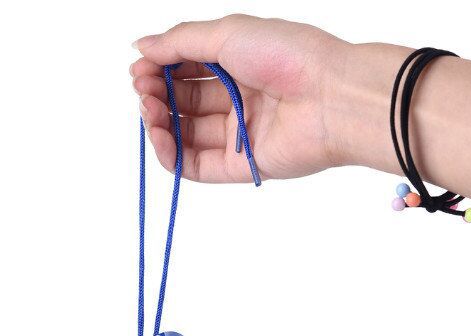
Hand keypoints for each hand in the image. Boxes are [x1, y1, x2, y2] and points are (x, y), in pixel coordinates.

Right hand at [131, 15, 350, 182]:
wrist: (331, 97)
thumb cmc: (287, 56)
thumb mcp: (227, 33)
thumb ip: (180, 42)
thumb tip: (140, 46)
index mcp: (238, 64)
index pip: (186, 69)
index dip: (159, 70)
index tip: (139, 69)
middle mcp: (237, 99)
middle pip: (182, 102)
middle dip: (156, 95)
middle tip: (143, 90)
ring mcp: (237, 135)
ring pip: (184, 135)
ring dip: (158, 123)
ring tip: (149, 110)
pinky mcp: (239, 167)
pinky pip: (195, 166)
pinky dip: (170, 155)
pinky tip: (158, 137)